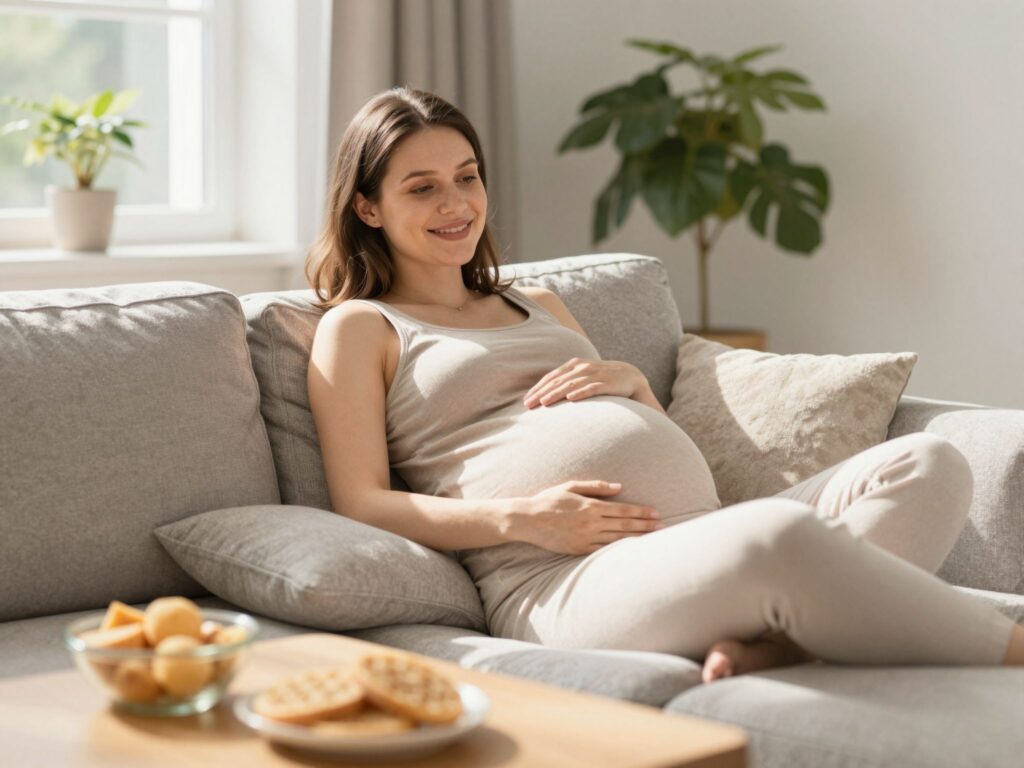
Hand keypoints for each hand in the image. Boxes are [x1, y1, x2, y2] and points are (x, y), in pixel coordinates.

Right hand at [512, 480, 662, 555]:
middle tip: (664, 528)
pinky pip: (603, 551)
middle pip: (625, 525)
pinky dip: (619, 551)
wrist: (528, 520)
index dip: (642, 512)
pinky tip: (631, 552)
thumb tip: (620, 487)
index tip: (656, 513)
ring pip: (617, 540)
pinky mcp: (579, 550)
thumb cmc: (549, 500)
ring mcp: (586, 538)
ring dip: (637, 540)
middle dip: (646, 526)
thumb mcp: (571, 486)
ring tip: (654, 541)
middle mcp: (591, 522)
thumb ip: (596, 486)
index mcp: (591, 506)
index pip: (623, 510)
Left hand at [523, 358, 645, 407]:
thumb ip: (567, 382)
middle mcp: (582, 367)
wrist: (631, 377)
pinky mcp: (607, 383)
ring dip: (556, 393)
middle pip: (558, 381)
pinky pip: (592, 388)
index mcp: (574, 365)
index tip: (526, 400)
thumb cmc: (602, 380)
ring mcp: (595, 374)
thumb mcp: (583, 377)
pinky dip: (581, 392)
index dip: (538, 388)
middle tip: (528, 405)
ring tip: (544, 402)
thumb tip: (545, 396)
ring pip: (571, 384)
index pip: (552, 377)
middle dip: (541, 393)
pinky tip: (571, 398)